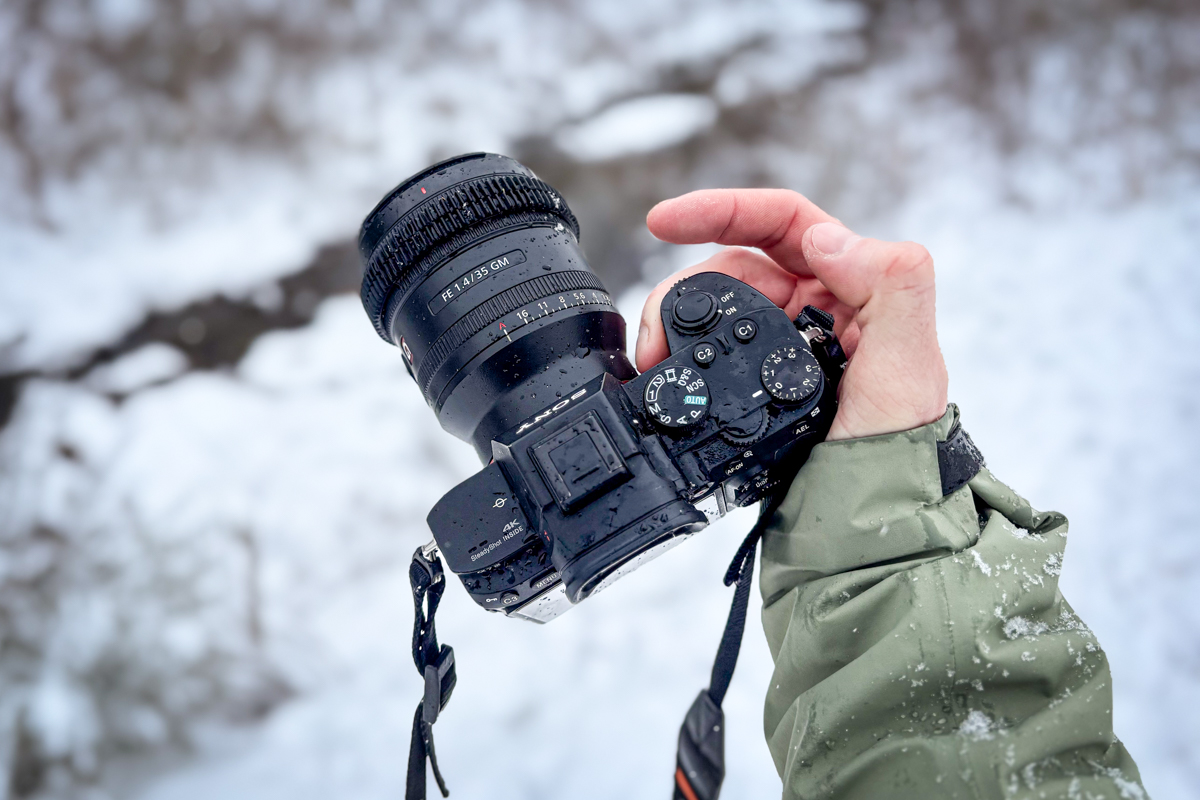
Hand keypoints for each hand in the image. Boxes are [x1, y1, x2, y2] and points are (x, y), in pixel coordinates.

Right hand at [636, 189, 947, 440]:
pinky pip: (709, 353)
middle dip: (683, 287)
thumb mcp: (910, 362)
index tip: (665, 221)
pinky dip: (679, 355)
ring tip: (651, 360)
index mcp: (855, 286)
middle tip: (655, 332)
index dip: (723, 210)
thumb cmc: (900, 448)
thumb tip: (823, 237)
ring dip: (674, 325)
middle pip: (732, 266)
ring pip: (713, 309)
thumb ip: (890, 283)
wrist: (870, 526)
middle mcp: (816, 310)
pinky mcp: (756, 386)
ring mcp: (782, 348)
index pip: (784, 223)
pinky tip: (661, 373)